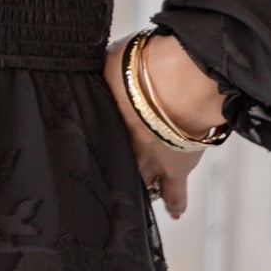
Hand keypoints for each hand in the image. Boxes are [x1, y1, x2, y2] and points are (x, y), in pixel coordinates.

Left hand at [103, 31, 220, 218]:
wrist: (182, 82)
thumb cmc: (145, 67)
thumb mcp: (114, 59)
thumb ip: (105, 67)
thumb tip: (98, 61)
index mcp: (107, 121)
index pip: (95, 140)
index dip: (94, 144)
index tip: (87, 151)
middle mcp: (124, 146)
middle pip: (115, 165)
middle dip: (114, 171)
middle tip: (108, 180)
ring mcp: (150, 159)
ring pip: (141, 182)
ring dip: (141, 188)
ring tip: (139, 197)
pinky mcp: (178, 166)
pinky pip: (175, 190)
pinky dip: (176, 201)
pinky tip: (175, 211)